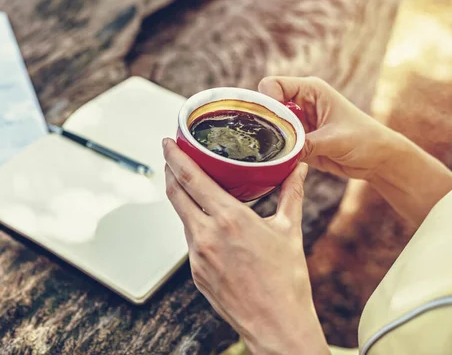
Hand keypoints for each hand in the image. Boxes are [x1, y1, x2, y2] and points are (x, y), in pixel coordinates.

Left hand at [163, 138, 328, 354]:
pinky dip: (195, 225)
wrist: (277, 324)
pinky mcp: (196, 273)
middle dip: (170, 171)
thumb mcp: (289, 230)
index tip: (168, 142)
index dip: (175, 157)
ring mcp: (197, 255)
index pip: (191, 178)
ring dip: (183, 199)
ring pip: (183, 217)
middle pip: (176, 194)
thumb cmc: (286, 281)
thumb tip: (299, 169)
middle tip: (171, 156)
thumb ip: (291, 194)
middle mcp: (207, 235)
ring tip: (192, 187)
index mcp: (229, 219)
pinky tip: (207, 223)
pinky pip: (191, 240)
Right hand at [258, 76, 396, 179]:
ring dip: (268, 140)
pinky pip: (276, 144)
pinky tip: (278, 161)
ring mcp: (297, 122)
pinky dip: (274, 153)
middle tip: (267, 141)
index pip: (273, 85)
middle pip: (266, 106)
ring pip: (268, 127)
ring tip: (273, 153)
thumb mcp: (335, 140)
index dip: (266, 100)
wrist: (378, 160)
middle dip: (263, 122)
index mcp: (310, 90)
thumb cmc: (365, 140)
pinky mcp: (297, 140)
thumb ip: (307, 144)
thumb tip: (280, 153)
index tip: (269, 121)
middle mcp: (300, 103)